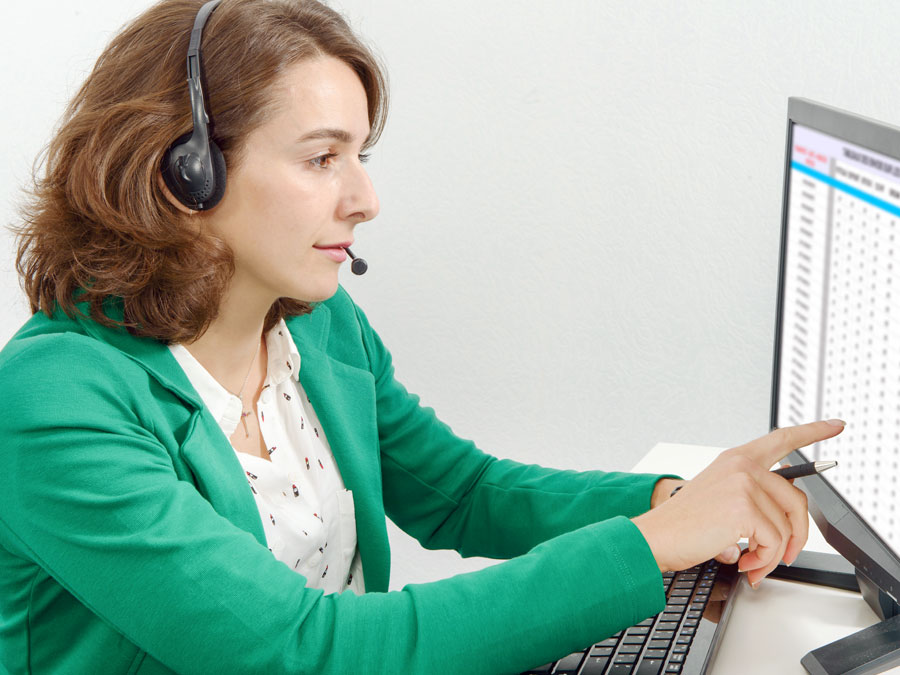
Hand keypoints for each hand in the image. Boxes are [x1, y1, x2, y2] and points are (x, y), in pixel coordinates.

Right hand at [632, 419, 844, 586]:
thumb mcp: (721, 498)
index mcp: (736, 459)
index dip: (813, 431)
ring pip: (787, 527)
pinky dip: (764, 560)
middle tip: (782, 556)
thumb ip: (754, 496)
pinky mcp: (744, 507)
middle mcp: (741, 466)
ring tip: (752, 562)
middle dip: (796, 536)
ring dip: (773, 554)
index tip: (835, 425)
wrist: (657, 537)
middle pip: (797, 500)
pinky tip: (744, 561)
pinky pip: (775, 542)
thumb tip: (788, 522)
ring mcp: (743, 484)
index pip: (782, 439)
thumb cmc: (684, 524)